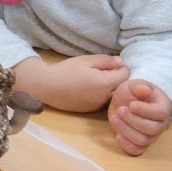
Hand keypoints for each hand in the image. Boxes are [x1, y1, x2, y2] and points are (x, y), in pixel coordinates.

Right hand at [13, 55, 129, 111]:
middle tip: (107, 71)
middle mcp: (105, 97)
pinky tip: (90, 90)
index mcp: (105, 83)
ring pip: (113, 96)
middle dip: (118, 79)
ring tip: (98, 80)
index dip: (122, 67)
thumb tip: (120, 62)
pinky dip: (102, 95)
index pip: (125, 75)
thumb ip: (105, 60)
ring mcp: (98, 105)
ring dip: (111, 88)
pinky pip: (103, 102)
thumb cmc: (65, 71)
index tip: (114, 64)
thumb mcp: (85, 60)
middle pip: (121, 87)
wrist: (46, 87)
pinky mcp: (90, 110)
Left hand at [108, 80, 171, 155]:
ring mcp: (151, 135)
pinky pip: (137, 150)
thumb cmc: (134, 93)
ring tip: (115, 118)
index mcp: (163, 108)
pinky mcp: (140, 143)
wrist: (128, 102)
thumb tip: (145, 91)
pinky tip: (117, 135)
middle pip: (152, 129)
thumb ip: (139, 86)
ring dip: (126, 130)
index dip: (145, 110)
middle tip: (120, 110)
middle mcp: (161, 124)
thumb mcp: (135, 84)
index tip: (131, 105)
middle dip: (133, 120)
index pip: (160, 113)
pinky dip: (127, 146)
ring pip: (143, 140)